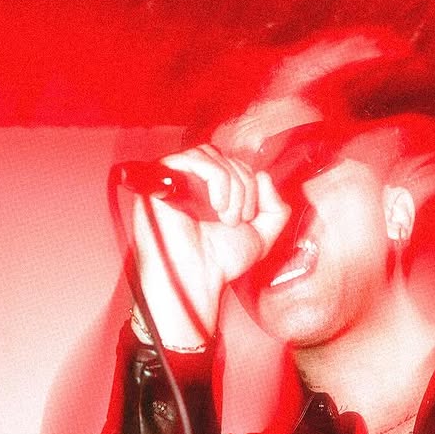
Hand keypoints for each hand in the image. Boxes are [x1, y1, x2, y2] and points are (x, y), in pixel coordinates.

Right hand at [130, 145, 290, 348]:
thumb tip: (265, 176)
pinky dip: (216, 179)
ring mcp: (174, 179)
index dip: (251, 184)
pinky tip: (218, 206)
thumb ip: (275, 209)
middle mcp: (190, 181)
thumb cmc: (220, 261)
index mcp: (209, 190)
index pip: (233, 163)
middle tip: (240, 220)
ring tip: (229, 218)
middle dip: (244, 186)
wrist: (198, 279)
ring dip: (232, 185)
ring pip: (210, 155)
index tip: (249, 218)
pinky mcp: (160, 181)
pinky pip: (192, 159)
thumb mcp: (261, 236)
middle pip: (223, 156)